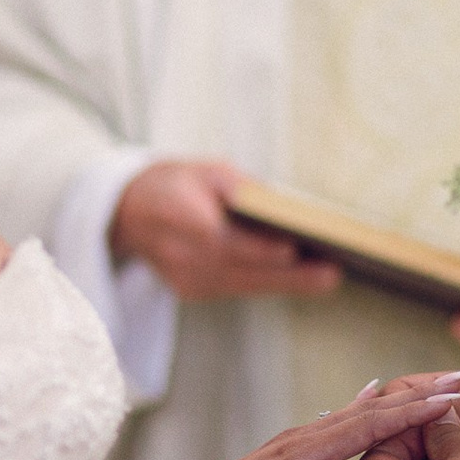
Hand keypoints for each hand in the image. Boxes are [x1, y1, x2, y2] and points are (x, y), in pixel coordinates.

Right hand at [109, 160, 342, 301]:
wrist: (129, 212)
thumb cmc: (175, 184)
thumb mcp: (204, 169)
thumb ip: (237, 186)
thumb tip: (276, 206)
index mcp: (175, 214)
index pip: (219, 238)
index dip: (256, 248)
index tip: (291, 248)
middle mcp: (177, 253)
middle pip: (238, 269)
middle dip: (287, 274)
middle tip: (330, 274)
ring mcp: (182, 277)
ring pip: (241, 285)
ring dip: (286, 284)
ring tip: (327, 277)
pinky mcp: (190, 291)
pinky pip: (235, 288)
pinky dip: (266, 283)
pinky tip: (301, 278)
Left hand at [170, 376, 459, 459]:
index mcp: (304, 456)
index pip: (371, 425)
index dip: (415, 410)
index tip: (454, 398)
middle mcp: (301, 440)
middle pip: (369, 410)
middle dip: (416, 396)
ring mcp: (293, 443)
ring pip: (354, 413)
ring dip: (396, 400)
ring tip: (431, 388)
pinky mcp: (288, 453)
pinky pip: (337, 422)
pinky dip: (364, 407)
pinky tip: (371, 397)